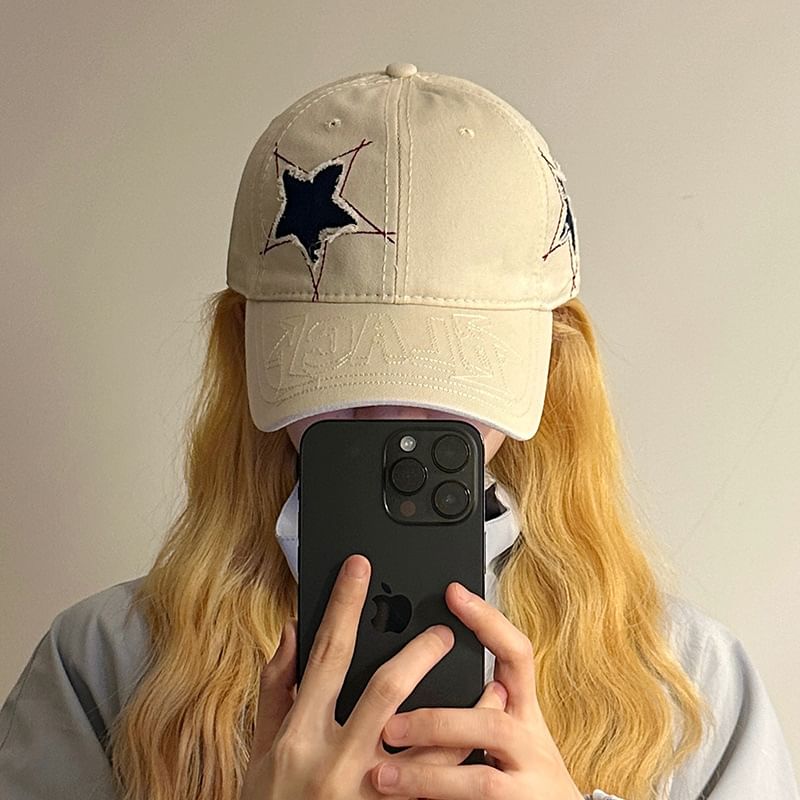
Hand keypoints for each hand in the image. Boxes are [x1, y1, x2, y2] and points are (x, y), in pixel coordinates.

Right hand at [240, 554, 507, 799]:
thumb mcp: (261, 748)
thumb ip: (277, 685)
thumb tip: (294, 630)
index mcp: (299, 733)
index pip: (328, 652)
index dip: (345, 604)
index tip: (360, 567)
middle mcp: (335, 761)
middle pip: (387, 688)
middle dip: (420, 652)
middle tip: (445, 631)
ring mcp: (367, 796)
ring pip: (428, 743)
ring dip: (463, 710)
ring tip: (488, 686)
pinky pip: (437, 787)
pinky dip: (463, 761)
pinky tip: (480, 742)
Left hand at [370, 582, 584, 799]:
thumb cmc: (521, 774)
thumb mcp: (504, 734)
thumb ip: (472, 706)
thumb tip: (420, 661)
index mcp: (523, 712)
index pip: (517, 655)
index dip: (489, 621)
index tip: (453, 593)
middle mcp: (533, 744)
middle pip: (493, 723)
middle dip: (437, 722)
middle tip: (388, 725)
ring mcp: (530, 785)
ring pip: (481, 779)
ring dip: (427, 775)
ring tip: (382, 774)